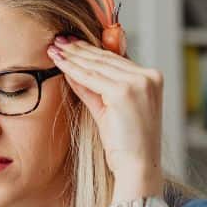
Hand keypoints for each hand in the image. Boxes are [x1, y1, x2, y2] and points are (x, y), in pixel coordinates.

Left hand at [47, 36, 163, 191]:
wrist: (137, 167)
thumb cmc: (125, 144)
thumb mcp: (109, 110)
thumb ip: (94, 89)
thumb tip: (73, 71)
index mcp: (151, 78)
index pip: (115, 58)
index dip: (91, 49)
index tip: (71, 42)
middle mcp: (148, 76)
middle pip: (105, 58)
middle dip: (79, 48)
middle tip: (58, 39)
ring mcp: (138, 83)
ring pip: (97, 65)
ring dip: (73, 55)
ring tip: (54, 47)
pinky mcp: (124, 91)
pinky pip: (91, 77)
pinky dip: (73, 68)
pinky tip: (59, 61)